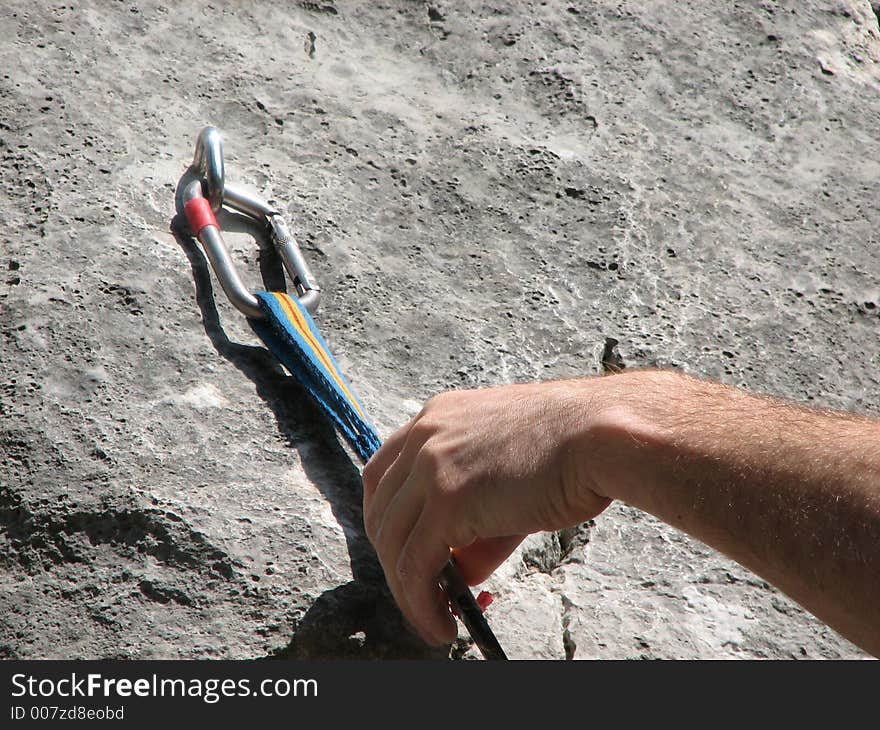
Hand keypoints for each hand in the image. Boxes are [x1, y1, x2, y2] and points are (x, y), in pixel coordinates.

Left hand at [362, 380, 611, 645]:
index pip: (382, 472)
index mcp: (437, 417)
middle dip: (394, 559)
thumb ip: (473, 521)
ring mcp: (431, 467)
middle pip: (380, 511)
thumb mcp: (506, 477)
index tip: (399, 547)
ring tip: (436, 622)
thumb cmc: (571, 450)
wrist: (601, 436)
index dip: (385, 517)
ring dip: (407, 592)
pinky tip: (443, 625)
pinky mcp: (447, 503)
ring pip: (393, 544)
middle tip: (421, 594)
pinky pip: (415, 567)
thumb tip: (455, 573)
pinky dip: (420, 604)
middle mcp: (425, 436)